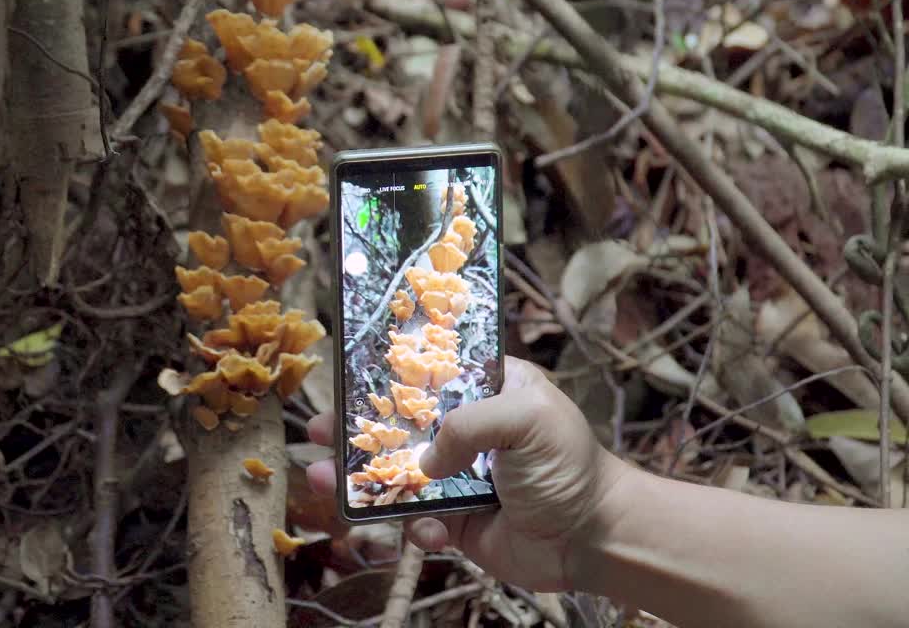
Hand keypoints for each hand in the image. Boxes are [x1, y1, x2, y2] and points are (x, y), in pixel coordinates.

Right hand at [307, 356, 629, 591]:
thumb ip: (469, 423)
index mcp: (487, 389)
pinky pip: (415, 519)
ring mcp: (457, 476)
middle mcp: (467, 430)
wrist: (593, 538)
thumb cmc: (569, 465)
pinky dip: (413, 526)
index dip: (387, 373)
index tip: (348, 374)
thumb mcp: (527, 416)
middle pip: (399, 424)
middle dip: (355, 429)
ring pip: (396, 473)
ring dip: (360, 479)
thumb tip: (426, 459)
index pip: (429, 371)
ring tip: (323, 481)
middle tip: (317, 432)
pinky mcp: (455, 520)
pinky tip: (429, 531)